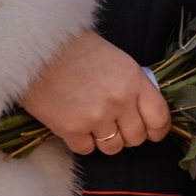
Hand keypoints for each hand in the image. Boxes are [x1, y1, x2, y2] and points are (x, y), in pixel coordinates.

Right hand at [19, 31, 170, 156]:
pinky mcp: (71, 129)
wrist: (35, 46)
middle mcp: (119, 101)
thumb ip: (132, 86)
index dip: (157, 130)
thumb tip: (141, 111)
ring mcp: (95, 117)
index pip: (159, 118)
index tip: (151, 132)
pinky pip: (87, 149)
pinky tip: (74, 123)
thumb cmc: (74, 48)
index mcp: (134, 80)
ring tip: (92, 123)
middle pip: (136, 137)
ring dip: (105, 140)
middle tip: (114, 124)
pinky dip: (81, 141)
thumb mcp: (116, 60)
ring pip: (113, 148)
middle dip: (128, 134)